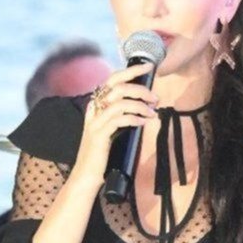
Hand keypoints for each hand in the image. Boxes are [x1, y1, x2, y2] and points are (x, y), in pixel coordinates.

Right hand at [71, 62, 157, 186]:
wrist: (86, 175)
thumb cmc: (101, 153)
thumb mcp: (111, 129)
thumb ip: (121, 114)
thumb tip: (144, 104)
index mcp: (96, 105)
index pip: (113, 79)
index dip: (131, 71)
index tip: (149, 66)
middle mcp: (94, 109)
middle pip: (118, 86)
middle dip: (140, 89)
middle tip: (155, 98)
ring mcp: (95, 122)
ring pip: (120, 102)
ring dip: (140, 105)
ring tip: (152, 113)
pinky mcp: (99, 135)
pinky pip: (119, 119)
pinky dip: (134, 118)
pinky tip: (143, 123)